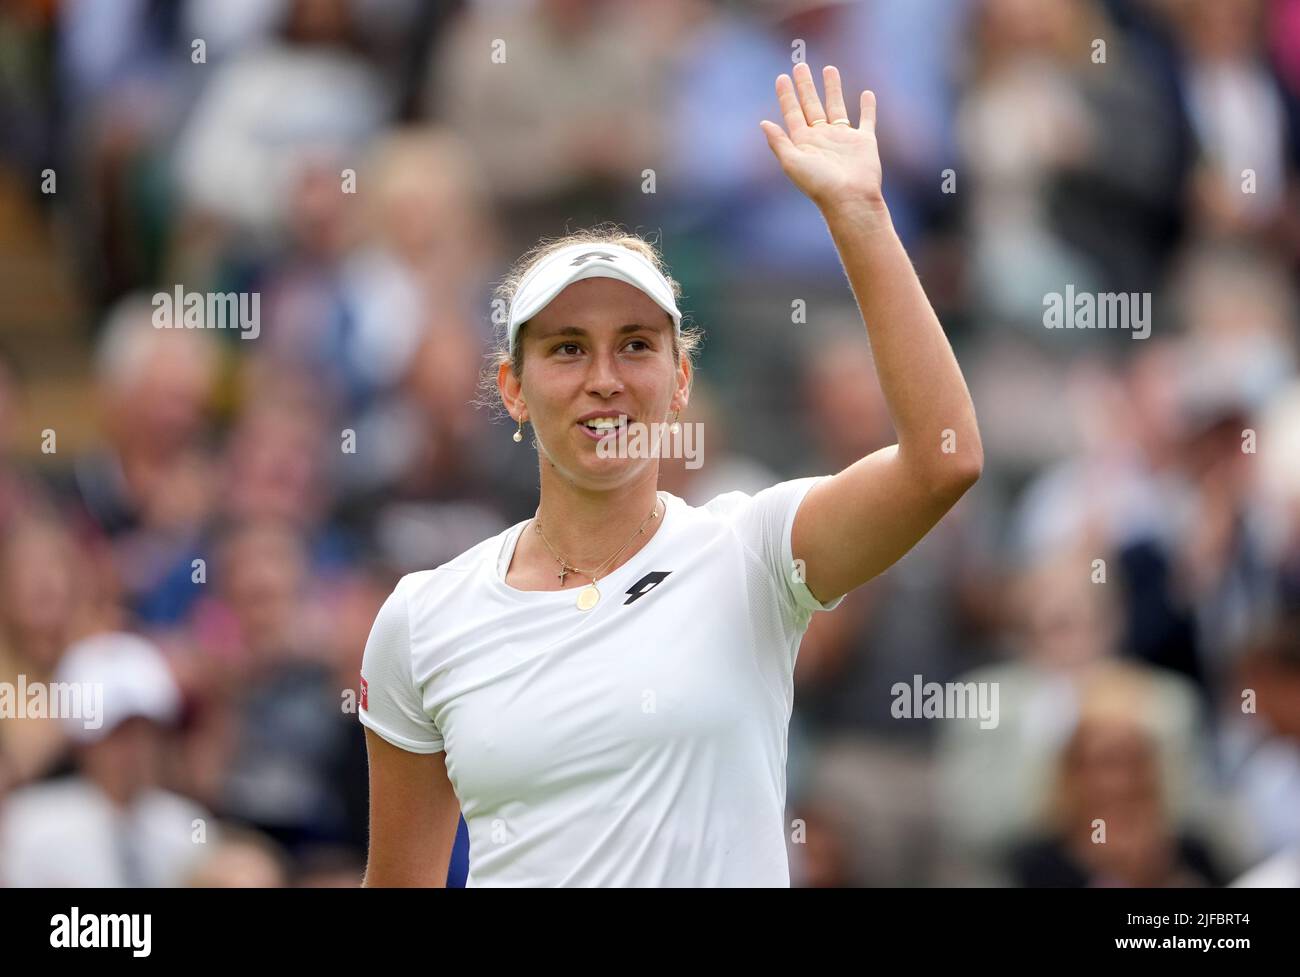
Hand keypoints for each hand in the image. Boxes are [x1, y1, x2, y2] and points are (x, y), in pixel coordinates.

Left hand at [759, 63, 882, 212]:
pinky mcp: (864, 141)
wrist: (849, 199)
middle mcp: (822, 138)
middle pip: (812, 105)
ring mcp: (843, 139)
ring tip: (829, 69)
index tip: (782, 77)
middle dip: (806, 86)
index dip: (787, 95)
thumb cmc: (819, 184)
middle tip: (800, 66)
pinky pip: (866, 119)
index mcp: (804, 143)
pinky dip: (868, 107)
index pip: (792, 113)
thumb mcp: (792, 162)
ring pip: (836, 107)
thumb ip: (779, 142)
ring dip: (833, 89)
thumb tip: (763, 123)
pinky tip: (867, 94)